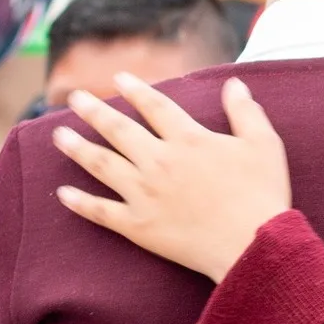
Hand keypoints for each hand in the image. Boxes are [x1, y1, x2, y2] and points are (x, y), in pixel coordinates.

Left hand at [54, 75, 292, 283]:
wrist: (252, 246)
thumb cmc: (262, 195)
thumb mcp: (264, 145)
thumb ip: (246, 112)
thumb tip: (233, 83)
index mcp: (188, 139)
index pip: (154, 106)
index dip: (136, 89)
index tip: (119, 77)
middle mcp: (159, 161)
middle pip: (118, 129)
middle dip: (93, 111)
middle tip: (74, 99)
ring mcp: (145, 194)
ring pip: (101, 164)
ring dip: (77, 148)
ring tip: (59, 135)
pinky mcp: (139, 226)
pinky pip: (102, 212)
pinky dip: (80, 203)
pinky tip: (63, 194)